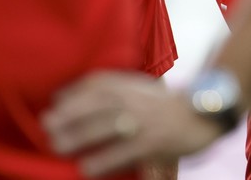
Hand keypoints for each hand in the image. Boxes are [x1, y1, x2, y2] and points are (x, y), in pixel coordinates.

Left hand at [42, 71, 222, 177]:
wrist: (203, 114)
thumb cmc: (167, 105)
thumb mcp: (143, 89)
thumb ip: (118, 89)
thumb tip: (80, 97)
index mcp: (133, 84)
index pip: (99, 83)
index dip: (75, 91)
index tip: (56, 101)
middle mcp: (136, 99)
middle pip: (97, 104)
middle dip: (70, 114)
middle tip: (47, 125)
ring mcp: (144, 121)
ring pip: (106, 126)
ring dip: (80, 135)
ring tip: (58, 145)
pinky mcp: (153, 142)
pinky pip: (124, 152)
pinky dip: (104, 159)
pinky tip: (87, 167)